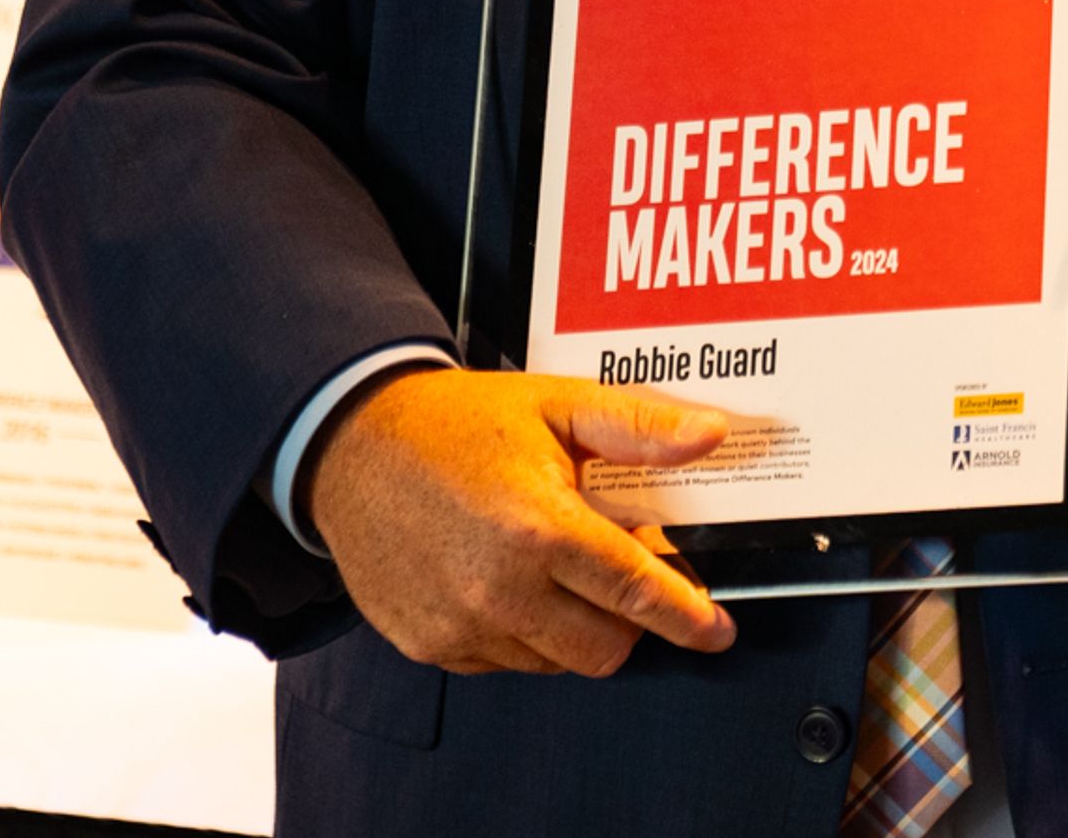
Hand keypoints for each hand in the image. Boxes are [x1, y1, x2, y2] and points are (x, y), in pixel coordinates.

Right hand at [303, 368, 738, 676]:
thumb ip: (640, 427)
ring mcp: (460, 626)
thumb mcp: (559, 406)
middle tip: (623, 575)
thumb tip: (710, 435)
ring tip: (558, 567)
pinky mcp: (429, 645)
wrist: (351, 447)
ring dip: (577, 626)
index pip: (636, 592)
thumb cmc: (455, 424)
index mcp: (539, 530)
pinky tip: (514, 581)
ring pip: (557, 661)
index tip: (716, 631)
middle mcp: (498, 590)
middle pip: (605, 648)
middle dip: (632, 620)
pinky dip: (527, 634)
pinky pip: (507, 662)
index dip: (687, 617)